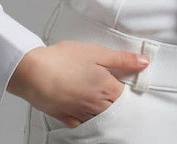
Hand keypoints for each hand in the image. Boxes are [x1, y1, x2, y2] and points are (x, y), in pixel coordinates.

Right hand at [6, 41, 148, 128]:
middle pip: (115, 109)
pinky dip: (86, 117)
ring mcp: (82, 114)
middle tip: (107, 86)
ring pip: (100, 117)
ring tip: (94, 94)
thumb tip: (143, 63)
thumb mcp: (96, 53)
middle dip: (115, 100)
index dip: (127, 85)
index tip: (123, 78)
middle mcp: (97, 106)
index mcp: (107, 89)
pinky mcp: (66, 118)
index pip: (128, 94)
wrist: (32, 73)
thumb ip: (122, 59)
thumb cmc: (62, 61)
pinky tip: (81, 107)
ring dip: (102, 109)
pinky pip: (82, 123)